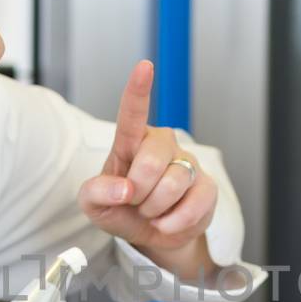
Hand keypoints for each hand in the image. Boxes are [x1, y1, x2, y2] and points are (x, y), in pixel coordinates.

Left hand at [78, 60, 218, 256]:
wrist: (150, 234)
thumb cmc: (121, 209)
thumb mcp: (94, 205)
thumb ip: (96, 193)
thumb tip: (123, 189)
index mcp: (131, 142)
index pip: (133, 113)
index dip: (139, 90)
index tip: (145, 67)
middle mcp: (161, 145)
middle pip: (151, 160)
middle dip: (138, 191)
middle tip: (134, 201)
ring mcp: (186, 164)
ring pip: (174, 183)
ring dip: (154, 208)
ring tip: (150, 210)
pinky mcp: (207, 187)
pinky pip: (194, 204)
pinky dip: (173, 222)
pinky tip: (166, 222)